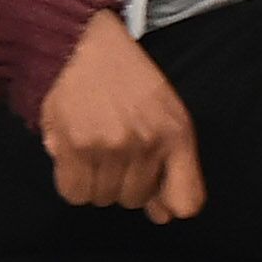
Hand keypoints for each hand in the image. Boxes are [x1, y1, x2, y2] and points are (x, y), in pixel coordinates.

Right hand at [39, 10, 205, 221]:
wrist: (80, 45)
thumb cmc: (126, 79)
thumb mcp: (164, 111)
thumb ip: (171, 165)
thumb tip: (165, 216)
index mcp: (177, 133)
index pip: (188, 201)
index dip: (169, 205)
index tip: (157, 198)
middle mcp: (147, 142)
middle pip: (135, 200)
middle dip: (123, 184)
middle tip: (114, 153)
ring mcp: (110, 147)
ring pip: (104, 198)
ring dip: (96, 182)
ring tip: (94, 150)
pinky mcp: (75, 147)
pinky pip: (74, 193)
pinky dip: (73, 182)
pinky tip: (75, 156)